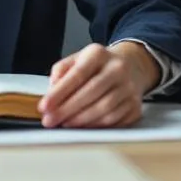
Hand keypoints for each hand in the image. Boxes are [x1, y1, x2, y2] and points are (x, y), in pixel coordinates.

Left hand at [37, 43, 155, 127]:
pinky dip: (95, 126)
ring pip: (103, 109)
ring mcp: (129, 88)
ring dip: (80, 120)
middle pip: (90, 92)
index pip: (77, 74)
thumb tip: (52, 90)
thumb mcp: (78, 58)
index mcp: (99, 54)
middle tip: (50, 120)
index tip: (45, 106)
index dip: (59, 92)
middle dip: (67, 109)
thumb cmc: (99, 65)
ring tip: (64, 124)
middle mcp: (117, 69)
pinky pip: (114, 120)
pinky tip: (82, 127)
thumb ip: (61, 71)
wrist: (133, 66)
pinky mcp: (135, 106)